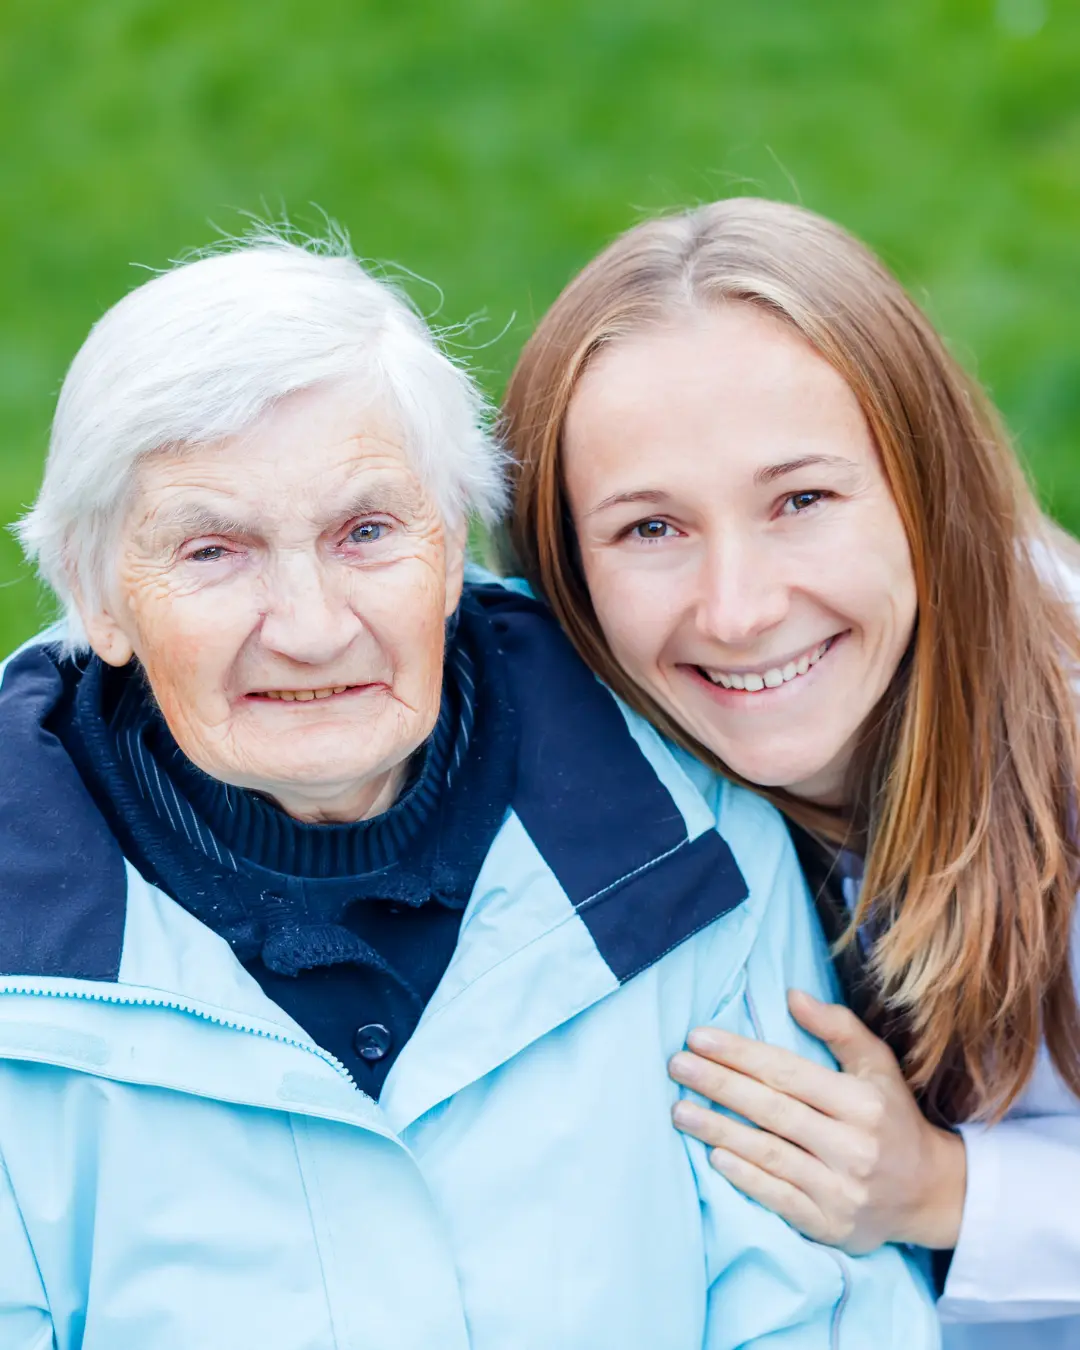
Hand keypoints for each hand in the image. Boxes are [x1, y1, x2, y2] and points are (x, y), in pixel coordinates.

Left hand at [669, 990, 966, 1253]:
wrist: (930, 1193)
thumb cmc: (893, 1117)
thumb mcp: (877, 1065)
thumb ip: (839, 1028)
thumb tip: (792, 995)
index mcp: (862, 1102)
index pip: (787, 1072)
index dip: (739, 1053)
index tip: (698, 1038)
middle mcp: (852, 1146)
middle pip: (771, 1110)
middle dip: (718, 1085)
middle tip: (676, 1066)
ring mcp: (840, 1189)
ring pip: (767, 1153)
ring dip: (717, 1130)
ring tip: (679, 1110)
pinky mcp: (829, 1224)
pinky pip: (777, 1197)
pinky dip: (743, 1176)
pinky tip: (713, 1156)